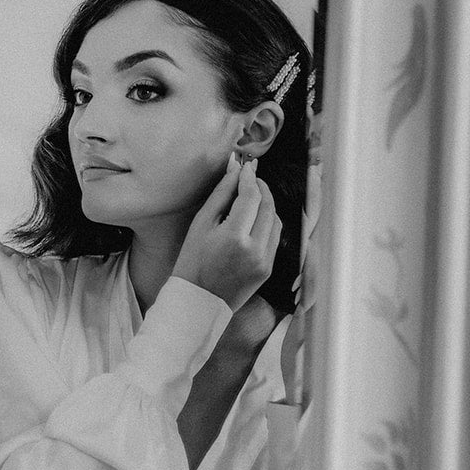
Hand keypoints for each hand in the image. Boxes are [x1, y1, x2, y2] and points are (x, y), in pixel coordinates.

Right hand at [172, 157, 280, 312]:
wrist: (198, 301)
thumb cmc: (192, 261)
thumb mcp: (201, 224)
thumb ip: (221, 195)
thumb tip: (235, 171)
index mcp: (235, 237)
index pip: (251, 197)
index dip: (249, 178)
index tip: (245, 167)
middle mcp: (255, 249)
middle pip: (268, 207)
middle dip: (261, 188)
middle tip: (251, 178)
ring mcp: (265, 261)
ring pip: (276, 221)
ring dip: (267, 205)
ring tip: (252, 198)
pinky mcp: (269, 270)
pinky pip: (275, 238)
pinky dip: (269, 223)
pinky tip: (255, 220)